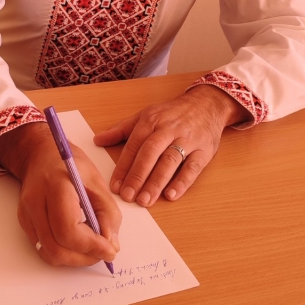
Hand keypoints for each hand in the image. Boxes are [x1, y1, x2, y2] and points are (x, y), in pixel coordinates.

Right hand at [0, 122, 121, 267]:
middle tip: (103, 253)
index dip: (91, 246)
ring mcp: (27, 214)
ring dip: (74, 259)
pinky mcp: (25, 222)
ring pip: (48, 254)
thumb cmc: (68, 163)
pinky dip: (63, 252)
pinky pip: (44, 248)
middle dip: (84, 257)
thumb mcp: (96, 181)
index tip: (110, 250)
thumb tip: (111, 244)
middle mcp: (36, 203)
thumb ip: (108, 213)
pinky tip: (77, 243)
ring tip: (92, 250)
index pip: (68, 230)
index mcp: (55, 187)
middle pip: (56, 248)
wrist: (40, 154)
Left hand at [93, 86, 245, 206]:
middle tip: (128, 196)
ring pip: (170, 161)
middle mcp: (168, 130)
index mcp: (151, 121)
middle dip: (138, 175)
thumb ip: (122, 129)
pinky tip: (171, 195)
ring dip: (157, 182)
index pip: (134, 146)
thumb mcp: (145, 115)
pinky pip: (193, 167)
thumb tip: (98, 140)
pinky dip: (183, 182)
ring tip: (146, 200)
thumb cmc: (172, 113)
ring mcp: (187, 140)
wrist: (207, 104)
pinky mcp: (204, 150)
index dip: (124, 166)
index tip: (115, 186)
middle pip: (150, 153)